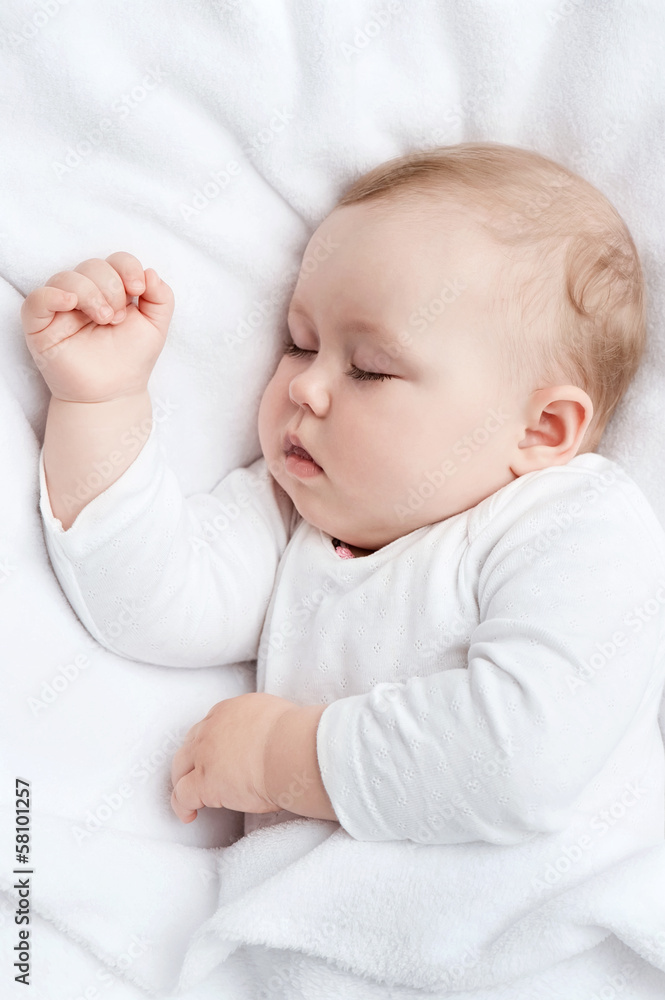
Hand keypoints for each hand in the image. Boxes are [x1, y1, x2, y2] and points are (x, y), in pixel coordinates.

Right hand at [20, 251, 173, 402]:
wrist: (113, 393)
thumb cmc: (131, 360)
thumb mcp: (156, 326)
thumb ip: (161, 297)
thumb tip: (150, 271)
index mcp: (111, 291)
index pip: (115, 261)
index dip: (127, 267)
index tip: (139, 289)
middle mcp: (85, 295)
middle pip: (92, 265)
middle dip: (111, 287)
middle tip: (118, 317)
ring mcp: (61, 308)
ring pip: (67, 277)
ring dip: (91, 293)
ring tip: (105, 319)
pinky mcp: (41, 325)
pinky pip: (38, 298)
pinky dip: (54, 295)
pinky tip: (71, 303)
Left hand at [170, 693, 293, 822]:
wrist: (292, 750)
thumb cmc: (295, 736)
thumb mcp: (275, 716)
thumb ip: (263, 725)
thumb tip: (273, 738)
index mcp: (229, 711)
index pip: (209, 726)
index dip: (210, 743)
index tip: (216, 755)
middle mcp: (211, 728)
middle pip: (190, 744)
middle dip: (191, 759)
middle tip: (199, 774)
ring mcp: (204, 755)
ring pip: (180, 767)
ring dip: (183, 780)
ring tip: (189, 796)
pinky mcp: (203, 782)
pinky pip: (182, 795)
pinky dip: (183, 805)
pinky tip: (190, 815)